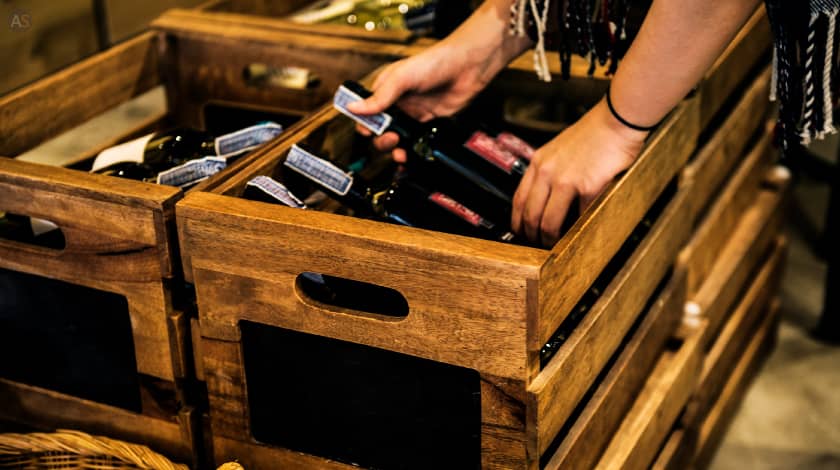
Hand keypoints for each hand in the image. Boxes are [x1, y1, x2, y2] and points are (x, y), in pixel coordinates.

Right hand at [346, 46, 492, 162]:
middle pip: (380, 130)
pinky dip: (411, 150)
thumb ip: (379, 96)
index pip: (366, 111)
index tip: (368, 132)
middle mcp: (397, 103)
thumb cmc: (435, 62)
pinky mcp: (428, 123)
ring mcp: (412, 114)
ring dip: (394, 149)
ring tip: (400, 151)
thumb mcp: (401, 77)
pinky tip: (411, 154)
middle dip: (381, 139)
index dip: (364, 124)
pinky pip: (415, 141)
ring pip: (397, 138)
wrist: (467, 67)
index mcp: (385, 89)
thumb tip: (354, 108)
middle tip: (391, 138)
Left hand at [511, 98, 648, 246]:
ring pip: (549, 221)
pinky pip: (579, 215)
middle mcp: (547, 171)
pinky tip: (578, 231)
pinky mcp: (587, 186)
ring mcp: (566, 180)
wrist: (616, 120)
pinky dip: (578, 227)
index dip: (517, 221)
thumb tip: (545, 199)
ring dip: (550, 238)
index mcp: (538, 162)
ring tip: (554, 244)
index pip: (518, 199)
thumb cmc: (594, 134)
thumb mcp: (558, 149)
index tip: (520, 232)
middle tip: (536, 245)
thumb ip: (549, 171)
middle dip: (532, 235)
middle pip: (530, 214)